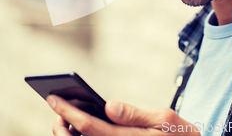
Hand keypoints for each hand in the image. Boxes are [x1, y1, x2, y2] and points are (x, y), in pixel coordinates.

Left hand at [47, 95, 200, 135]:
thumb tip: (109, 107)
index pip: (90, 127)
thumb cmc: (179, 134)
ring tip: (64, 118)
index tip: (53, 99)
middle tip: (54, 107)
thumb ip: (136, 114)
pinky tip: (79, 127)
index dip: (68, 113)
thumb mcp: (165, 119)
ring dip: (68, 135)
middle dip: (61, 126)